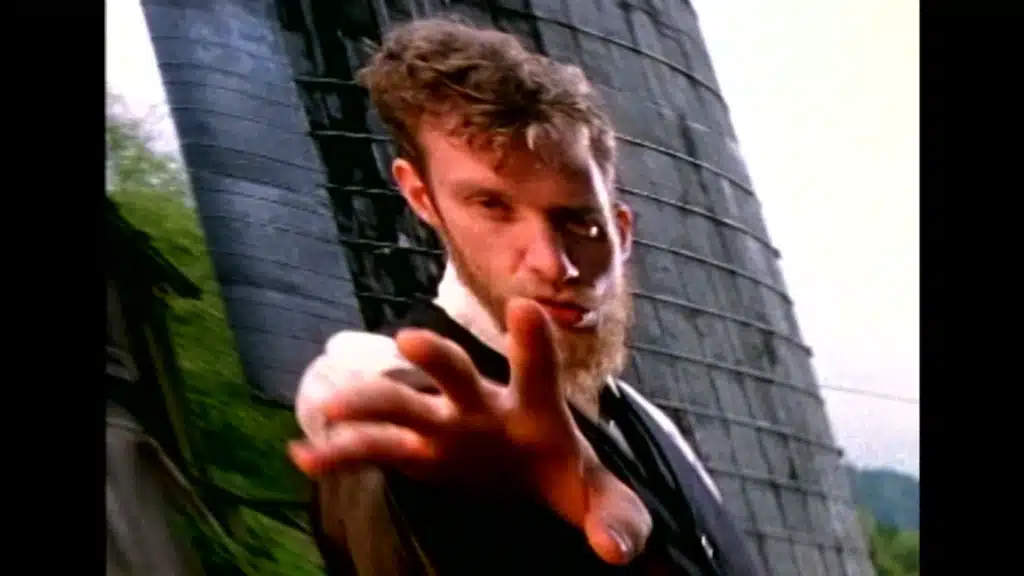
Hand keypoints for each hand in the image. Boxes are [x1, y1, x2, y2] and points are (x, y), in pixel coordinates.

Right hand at [288, 298, 651, 564]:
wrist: (533, 475)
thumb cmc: (569, 476)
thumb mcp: (601, 500)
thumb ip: (618, 519)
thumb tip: (614, 552)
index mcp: (535, 410)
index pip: (538, 371)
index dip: (533, 343)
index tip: (528, 308)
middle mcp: (483, 406)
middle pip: (456, 375)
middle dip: (436, 361)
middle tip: (412, 342)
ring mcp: (446, 426)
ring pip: (402, 406)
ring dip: (369, 404)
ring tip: (330, 411)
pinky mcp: (420, 452)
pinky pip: (375, 449)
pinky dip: (341, 454)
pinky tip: (303, 457)